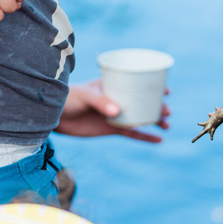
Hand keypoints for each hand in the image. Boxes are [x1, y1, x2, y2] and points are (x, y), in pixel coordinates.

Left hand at [54, 80, 169, 141]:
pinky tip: (159, 140)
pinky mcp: (112, 129)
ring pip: (141, 117)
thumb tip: (117, 111)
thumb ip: (101, 102)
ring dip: (155, 121)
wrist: (55, 117)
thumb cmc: (69, 99)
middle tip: (167, 111)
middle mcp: (118, 99)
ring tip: (167, 125)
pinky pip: (133, 133)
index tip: (166, 90)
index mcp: (114, 85)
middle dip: (158, 106)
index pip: (137, 83)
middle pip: (143, 102)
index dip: (153, 86)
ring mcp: (116, 114)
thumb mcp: (85, 96)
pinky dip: (146, 137)